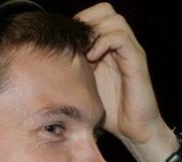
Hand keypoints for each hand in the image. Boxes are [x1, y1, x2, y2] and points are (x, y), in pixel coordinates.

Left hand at [75, 3, 164, 142]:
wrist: (133, 130)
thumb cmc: (108, 111)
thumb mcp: (83, 86)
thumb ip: (73, 70)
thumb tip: (45, 62)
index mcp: (108, 47)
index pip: (95, 15)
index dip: (79, 22)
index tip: (66, 40)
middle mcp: (120, 45)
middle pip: (105, 10)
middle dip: (87, 21)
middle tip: (75, 43)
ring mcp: (130, 51)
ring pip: (114, 19)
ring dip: (95, 31)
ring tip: (84, 51)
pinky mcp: (136, 61)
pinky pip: (121, 38)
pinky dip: (104, 42)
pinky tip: (93, 58)